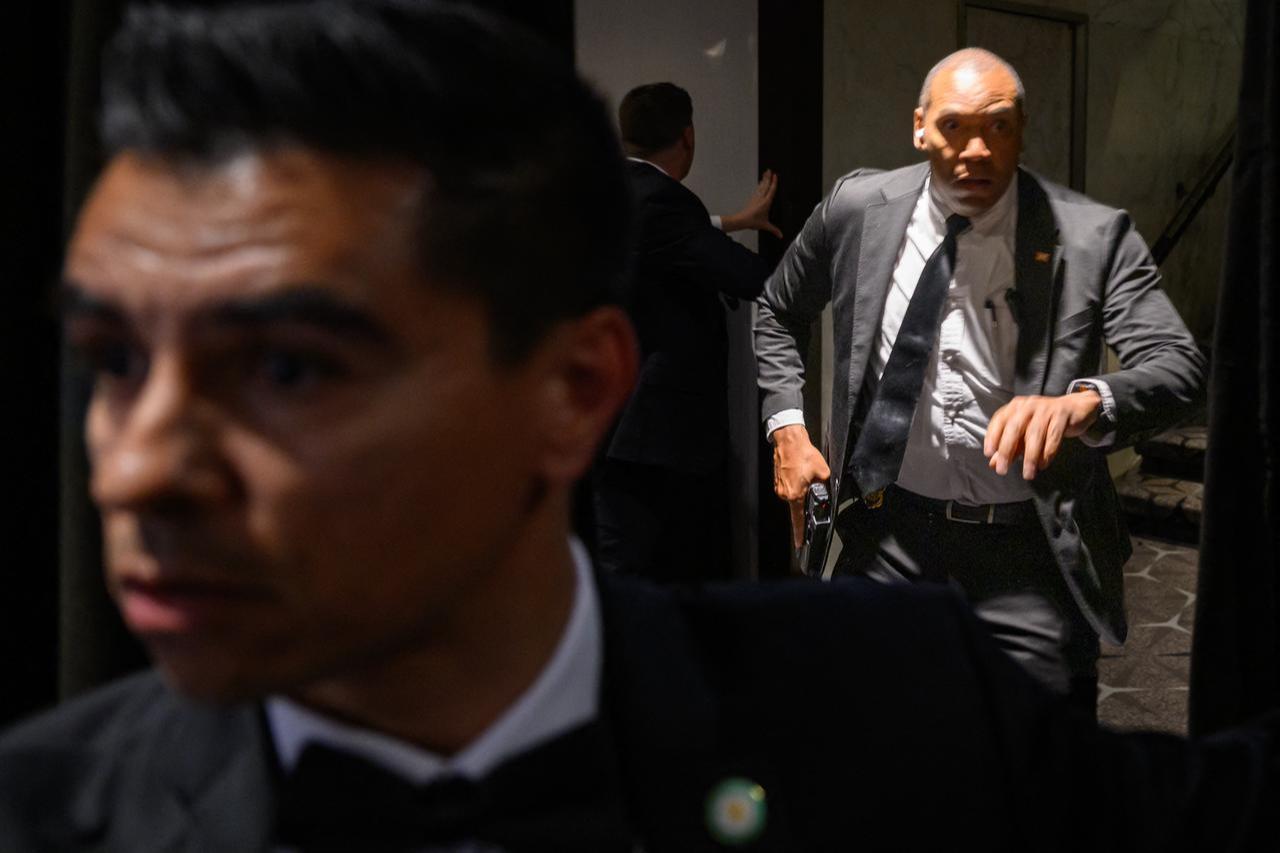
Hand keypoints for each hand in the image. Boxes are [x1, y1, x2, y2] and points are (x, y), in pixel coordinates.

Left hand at [721, 169, 781, 237]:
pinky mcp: (752, 199)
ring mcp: (756, 198)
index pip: (771, 190)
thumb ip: (774, 230)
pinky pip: (757, 189)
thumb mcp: (765, 226)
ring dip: (764, 179)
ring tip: (765, 173)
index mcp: (766, 202)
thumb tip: (780, 235)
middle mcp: (761, 198)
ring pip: (761, 186)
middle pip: (765, 185)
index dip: (774, 182)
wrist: (741, 220)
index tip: (775, 175)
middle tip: (769, 169)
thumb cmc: (752, 221)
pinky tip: (760, 183)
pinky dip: (760, 185)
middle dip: (768, 177)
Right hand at [771, 424, 830, 547]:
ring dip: (803, 489)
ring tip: (806, 474)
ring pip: (795, 495)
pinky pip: (790, 487)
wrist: (789, 440)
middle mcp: (785, 494)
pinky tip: (801, 472)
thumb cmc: (802, 454)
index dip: (800, 534)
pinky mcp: (779, 481)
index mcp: (795, 495)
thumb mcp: (822, 472)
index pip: (798, 520)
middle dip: (808, 499)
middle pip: (799, 505)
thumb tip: (826, 494)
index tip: (800, 544)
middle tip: (813, 484)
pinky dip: (797, 482)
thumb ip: (825, 487)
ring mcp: (780, 487)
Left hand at [983, 389, 1101, 479]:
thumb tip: (993, 464)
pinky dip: (1048, 452)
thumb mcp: (1025, 434)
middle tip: (1002, 470)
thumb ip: (1010, 448)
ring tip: (1027, 474)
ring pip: (1035, 434)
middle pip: (1014, 428)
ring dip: (1030, 457)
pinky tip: (1043, 464)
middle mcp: (1028, 405)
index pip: (999, 420)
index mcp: (1015, 407)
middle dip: (1006, 450)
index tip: (988, 454)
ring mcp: (1046, 409)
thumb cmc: (1044, 422)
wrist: (1075, 408)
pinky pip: (1053, 435)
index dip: (992, 436)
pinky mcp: (1062, 414)